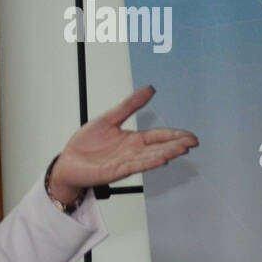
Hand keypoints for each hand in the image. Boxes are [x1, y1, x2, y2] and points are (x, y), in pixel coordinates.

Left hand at [48, 86, 197, 200]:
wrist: (68, 162)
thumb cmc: (86, 144)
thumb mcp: (109, 118)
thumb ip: (130, 105)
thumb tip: (149, 89)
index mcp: (133, 140)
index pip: (159, 136)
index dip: (175, 136)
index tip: (191, 136)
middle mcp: (132, 152)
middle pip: (159, 147)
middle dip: (176, 145)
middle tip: (193, 143)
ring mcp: (125, 163)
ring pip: (150, 157)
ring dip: (167, 153)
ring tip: (182, 150)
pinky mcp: (115, 171)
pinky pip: (135, 166)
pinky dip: (148, 163)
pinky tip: (161, 160)